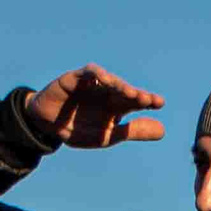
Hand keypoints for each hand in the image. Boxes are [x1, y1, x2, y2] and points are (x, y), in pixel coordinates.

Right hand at [25, 64, 164, 149]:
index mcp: (116, 106)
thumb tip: (163, 131)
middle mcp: (107, 92)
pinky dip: (97, 75)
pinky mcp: (75, 79)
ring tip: (129, 93)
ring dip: (120, 86)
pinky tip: (105, 79)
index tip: (159, 103)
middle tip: (146, 100)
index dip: (148, 100)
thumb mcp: (107, 136)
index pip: (136, 101)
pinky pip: (88, 73)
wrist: (47, 127)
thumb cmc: (77, 129)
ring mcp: (92, 85)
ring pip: (109, 81)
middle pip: (125, 90)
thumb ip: (133, 132)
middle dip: (135, 94)